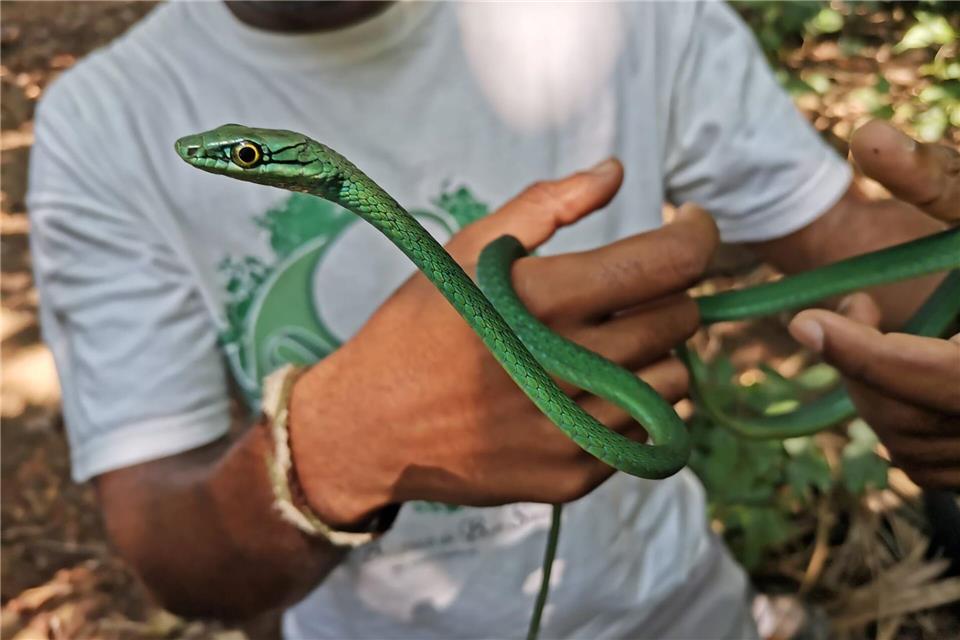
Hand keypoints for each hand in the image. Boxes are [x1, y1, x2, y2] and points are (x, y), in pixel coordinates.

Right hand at [289, 160, 719, 526]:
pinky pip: (648, 434)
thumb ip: (546, 204)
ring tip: (604, 347)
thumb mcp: (467, 251)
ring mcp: (570, 430)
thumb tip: (615, 172)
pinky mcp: (571, 476)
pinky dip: (633, 406)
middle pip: (679, 321)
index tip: (690, 226)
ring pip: (675, 380)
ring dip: (654, 354)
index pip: (667, 263)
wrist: (369, 427)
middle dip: (667, 294)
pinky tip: (588, 392)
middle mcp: (563, 367)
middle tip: (628, 292)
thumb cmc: (418, 328)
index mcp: (540, 300)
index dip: (696, 235)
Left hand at [789, 121, 959, 488]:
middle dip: (863, 364)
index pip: (930, 375)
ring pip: (913, 447)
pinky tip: (907, 371)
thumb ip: (942, 179)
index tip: (803, 320)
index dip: (860, 351)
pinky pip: (929, 465)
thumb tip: (865, 137)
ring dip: (877, 391)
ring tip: (882, 331)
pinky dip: (903, 421)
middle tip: (853, 309)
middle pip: (911, 419)